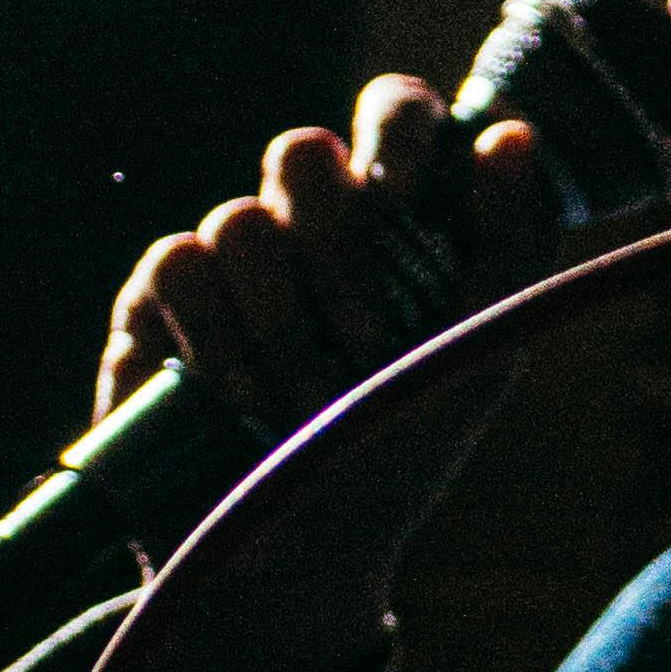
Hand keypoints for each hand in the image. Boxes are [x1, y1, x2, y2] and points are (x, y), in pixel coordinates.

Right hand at [93, 76, 561, 671]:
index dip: (397, 132)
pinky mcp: (156, 305)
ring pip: (241, 218)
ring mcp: (228, 262)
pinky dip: (218, 333)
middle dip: (339, 247)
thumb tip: (514, 136)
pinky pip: (178, 262)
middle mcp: (304, 228)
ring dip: (286, 320)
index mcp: (390, 221)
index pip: (391, 114)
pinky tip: (239, 398)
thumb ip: (514, 244)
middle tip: (369, 339)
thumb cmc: (398, 450)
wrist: (300, 558)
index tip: (410, 197)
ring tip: (310, 402)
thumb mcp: (482, 357)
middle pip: (302, 153)